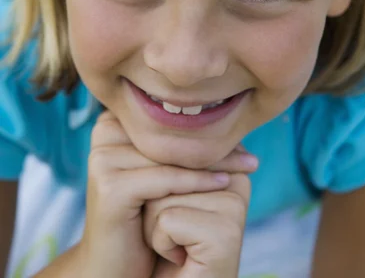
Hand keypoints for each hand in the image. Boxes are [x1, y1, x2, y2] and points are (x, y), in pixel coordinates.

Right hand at [78, 111, 257, 277]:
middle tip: (252, 158)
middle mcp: (104, 133)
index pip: (169, 117)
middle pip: (171, 135)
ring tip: (247, 168)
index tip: (242, 138)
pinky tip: (224, 184)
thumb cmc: (142, 215)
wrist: (114, 266)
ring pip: (171, 155)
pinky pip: (165, 178)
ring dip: (213, 163)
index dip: (207, 127)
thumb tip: (225, 112)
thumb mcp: (157, 170)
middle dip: (215, 146)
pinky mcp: (110, 187)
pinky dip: (197, 182)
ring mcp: (104, 159)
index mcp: (114, 121)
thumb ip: (174, 140)